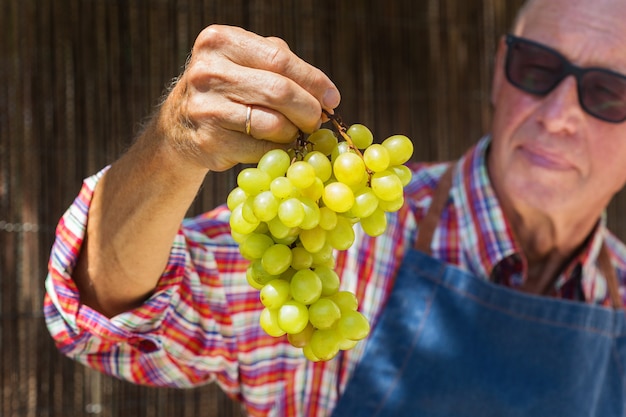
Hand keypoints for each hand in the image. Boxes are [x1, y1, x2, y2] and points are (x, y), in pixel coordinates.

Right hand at [156, 24, 340, 171]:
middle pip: (280, 92)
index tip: (332, 99)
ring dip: (293, 133)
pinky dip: (278, 151)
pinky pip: (261, 150)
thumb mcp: (244, 62)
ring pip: (273, 124)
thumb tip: (327, 96)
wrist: (179, 127)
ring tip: (294, 133)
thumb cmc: (225, 90)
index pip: (280, 59)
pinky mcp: (209, 142)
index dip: (314, 81)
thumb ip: (282, 66)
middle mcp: (209, 72)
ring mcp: (206, 108)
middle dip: (308, 110)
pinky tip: (277, 147)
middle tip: (317, 121)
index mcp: (220, 42)